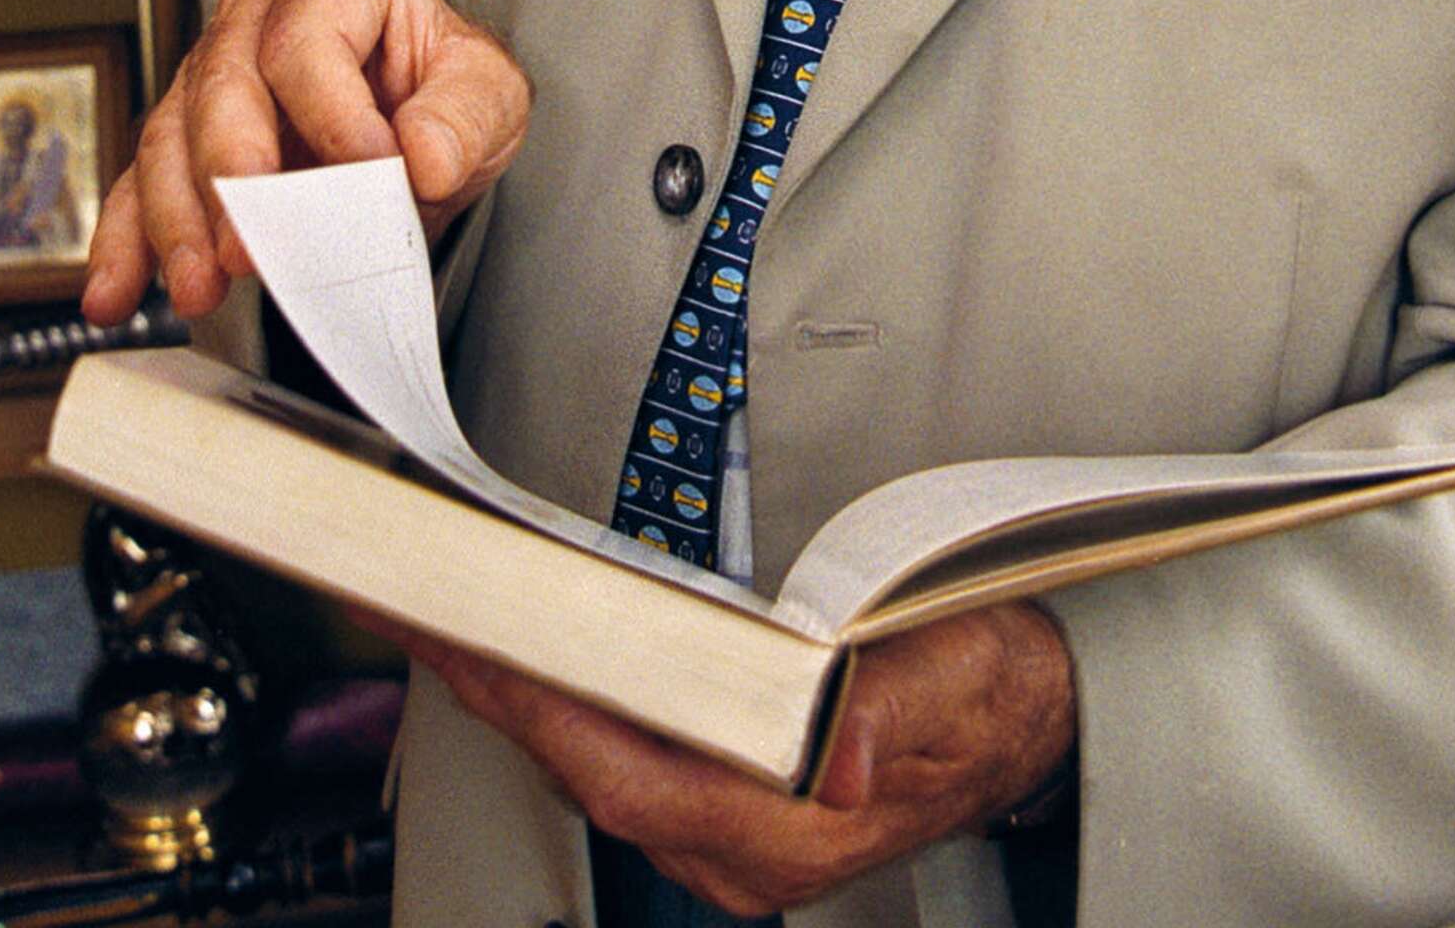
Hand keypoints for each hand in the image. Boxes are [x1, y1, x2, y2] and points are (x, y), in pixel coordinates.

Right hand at [83, 0, 531, 324]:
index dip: (331, 112)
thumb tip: (425, 156)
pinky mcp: (186, 145)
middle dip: (231, 173)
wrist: (421, 125)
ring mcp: (211, 79)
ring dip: (178, 221)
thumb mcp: (487, 90)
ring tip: (200, 286)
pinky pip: (140, 189)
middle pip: (221, 84)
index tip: (370, 173)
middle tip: (251, 244)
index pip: (308, 39)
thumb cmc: (443, 90)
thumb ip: (465, 116)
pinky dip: (126, 246)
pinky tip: (118, 293)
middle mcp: (258, 18)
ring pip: (170, 139)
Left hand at [394, 601, 1074, 917]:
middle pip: (587, 770)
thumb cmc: (993, 695)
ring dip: (519, 694)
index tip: (475, 641)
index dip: (542, 708)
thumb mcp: (963, 675)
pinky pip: (617, 761)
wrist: (1033, 728)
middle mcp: (741, 851)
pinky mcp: (724, 812)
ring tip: (451, 613)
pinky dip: (564, 705)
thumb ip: (893, 706)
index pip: (629, 770)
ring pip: (592, 769)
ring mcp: (728, 840)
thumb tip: (835, 745)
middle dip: (497, 689)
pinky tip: (532, 656)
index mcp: (787, 828)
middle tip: (421, 603)